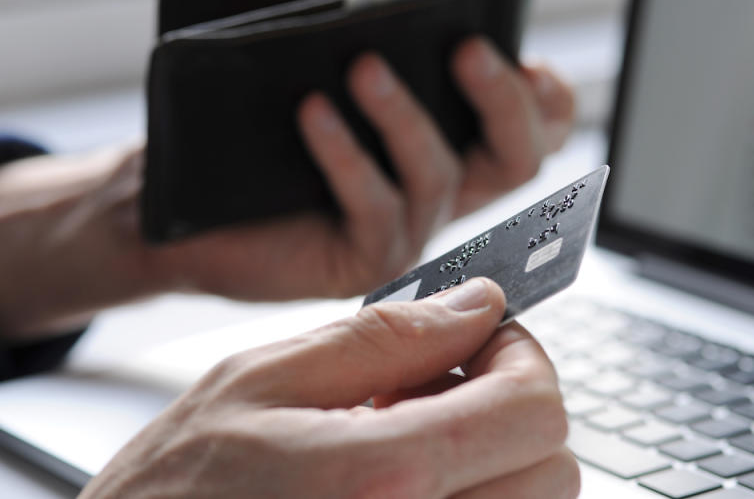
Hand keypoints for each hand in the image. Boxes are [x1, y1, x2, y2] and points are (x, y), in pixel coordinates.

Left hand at [0, 38, 573, 337]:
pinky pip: (376, 208)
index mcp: (448, 147)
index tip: (531, 62)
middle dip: (504, 103)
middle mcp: (440, 192)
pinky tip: (315, 114)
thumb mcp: (321, 77)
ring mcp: (407, 231)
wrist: (184, 213)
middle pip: (518, 161)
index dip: (548, 101)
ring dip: (406, 117)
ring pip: (442, 179)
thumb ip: (377, 52)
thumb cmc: (251, 140)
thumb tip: (396, 5)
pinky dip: (349, 156)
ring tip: (365, 68)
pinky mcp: (365, 262)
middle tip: (468, 50)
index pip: (532, 131)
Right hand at [79, 279, 578, 498]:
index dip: (520, 359)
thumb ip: (382, 338)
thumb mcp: (256, 384)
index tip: (483, 343)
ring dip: (495, 462)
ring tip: (410, 441)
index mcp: (379, 479)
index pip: (535, 410)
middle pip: (553, 470)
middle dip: (513, 412)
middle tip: (443, 390)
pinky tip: (402, 485)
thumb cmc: (168, 494)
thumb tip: (478, 305)